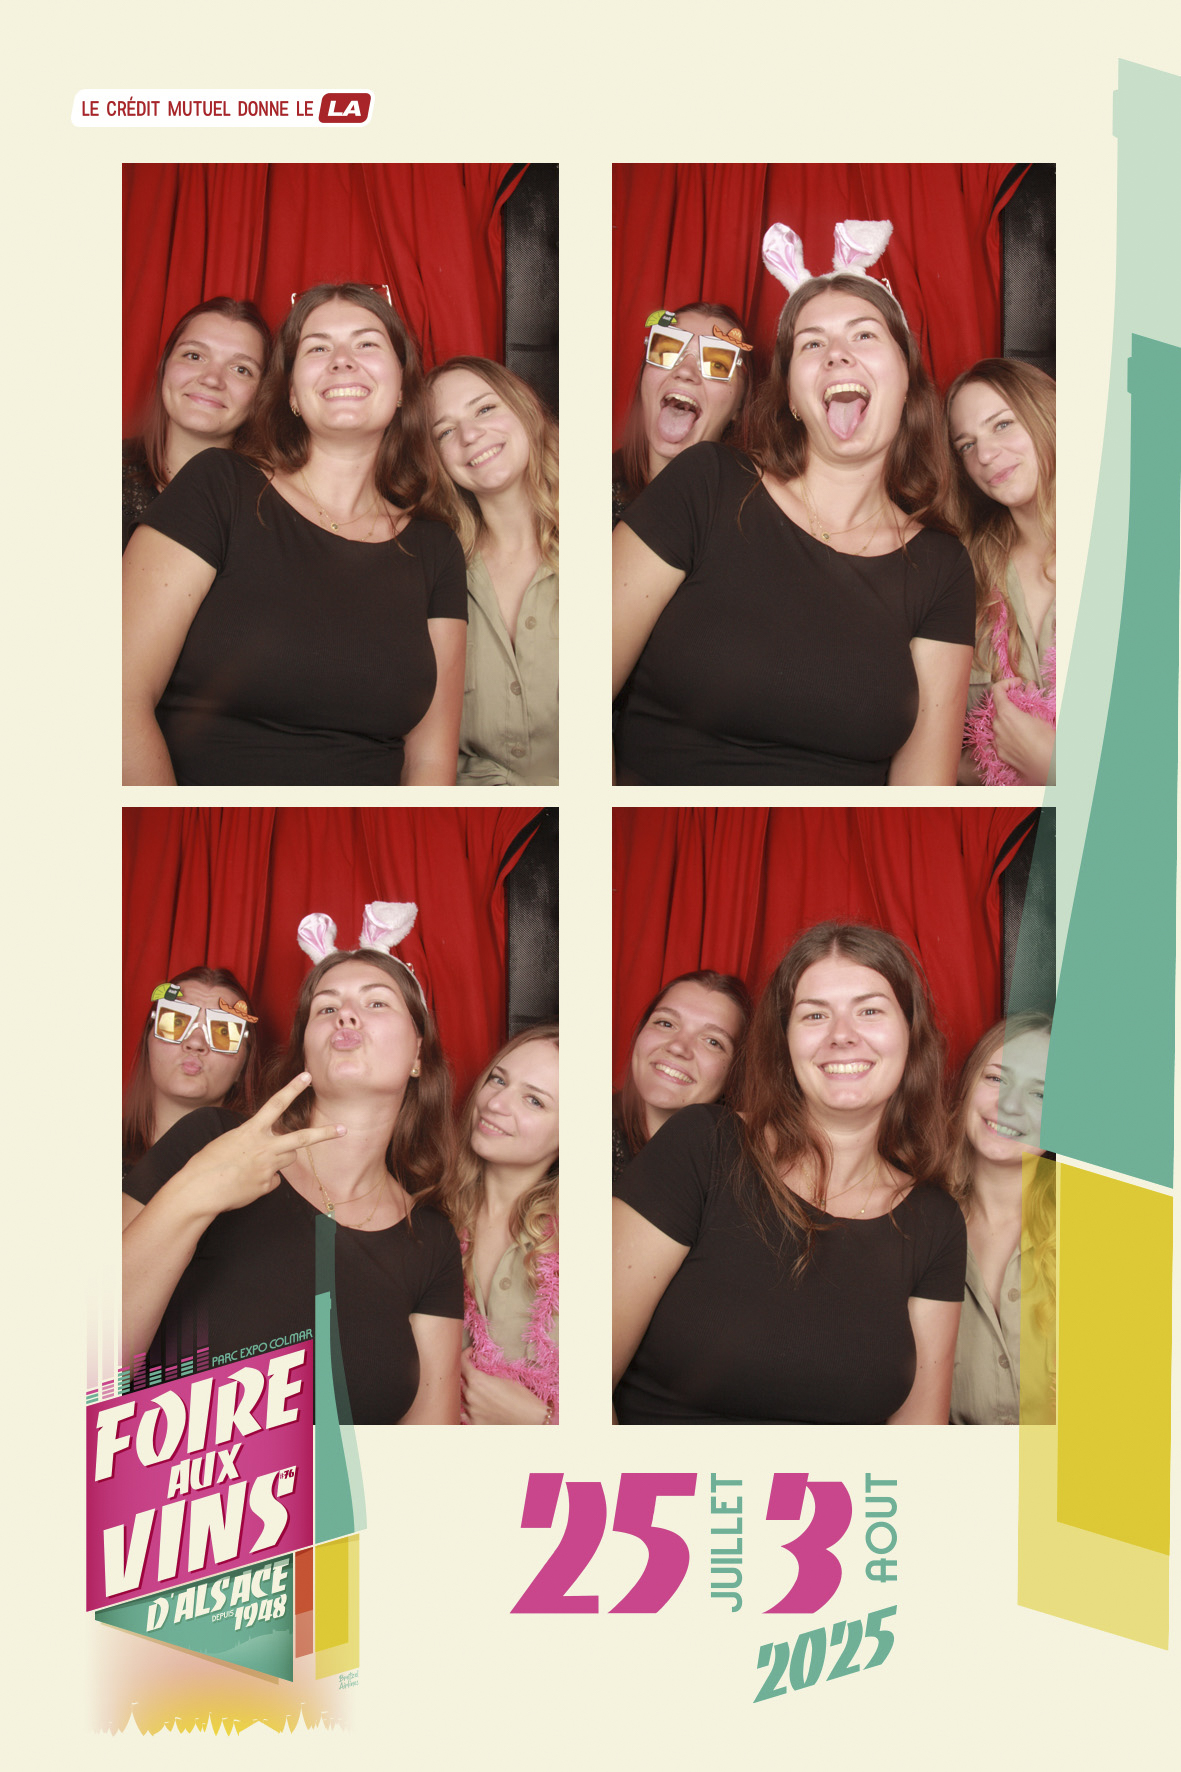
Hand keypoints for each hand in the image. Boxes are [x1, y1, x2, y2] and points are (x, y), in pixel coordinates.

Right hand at [171, 1073, 344, 1220]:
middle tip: (343, 1129)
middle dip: (324, 1134)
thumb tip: (266, 1152)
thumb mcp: (228, 1142)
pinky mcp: (266, 1186)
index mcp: (251, 1131)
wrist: (199, 1190)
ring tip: (254, 1163)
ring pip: (288, 1159)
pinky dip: (264, 1180)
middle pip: (301, 1139)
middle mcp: (264, 1148)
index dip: (292, 1088)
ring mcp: (268, 1168)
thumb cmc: (207, 1163)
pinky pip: (273, 1180)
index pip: (276, 1104)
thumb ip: (252, 1141)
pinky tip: (246, 1183)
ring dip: (280, 1157)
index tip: (307, 1076)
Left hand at [460, 1349, 549, 1424]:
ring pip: (461, 1398)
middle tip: (475, 1373)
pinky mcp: (474, 1423)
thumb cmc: (521, 1397)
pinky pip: (464, 1414)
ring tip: (479, 1392)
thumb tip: (479, 1361)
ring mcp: (471, 1411)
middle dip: (467, 1375)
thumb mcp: (505, 1378)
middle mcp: (470, 1396)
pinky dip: (468, 1409)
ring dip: (468, 1393)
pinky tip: (475, 1407)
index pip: (462, 1364)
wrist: (529, 1418)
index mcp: (477, 1381)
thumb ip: (488, 1371)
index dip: (465, 1356)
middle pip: (461, 1381)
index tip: (469, 1354)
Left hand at [991, 679, 1054, 784]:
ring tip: (1026, 721)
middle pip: (999, 708)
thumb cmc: (1045, 742)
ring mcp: (997, 740)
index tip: (1017, 684)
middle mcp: (997, 726)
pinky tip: (1022, 736)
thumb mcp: (1040, 716)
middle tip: (1025, 701)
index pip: (997, 690)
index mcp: (1006, 714)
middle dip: (1011, 703)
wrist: (1045, 765)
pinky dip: (1009, 733)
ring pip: (1000, 724)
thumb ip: (1031, 699)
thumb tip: (1029, 686)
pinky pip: (1001, 738)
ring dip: (1010, 719)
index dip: (1007, 683)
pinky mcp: (1000, 752)